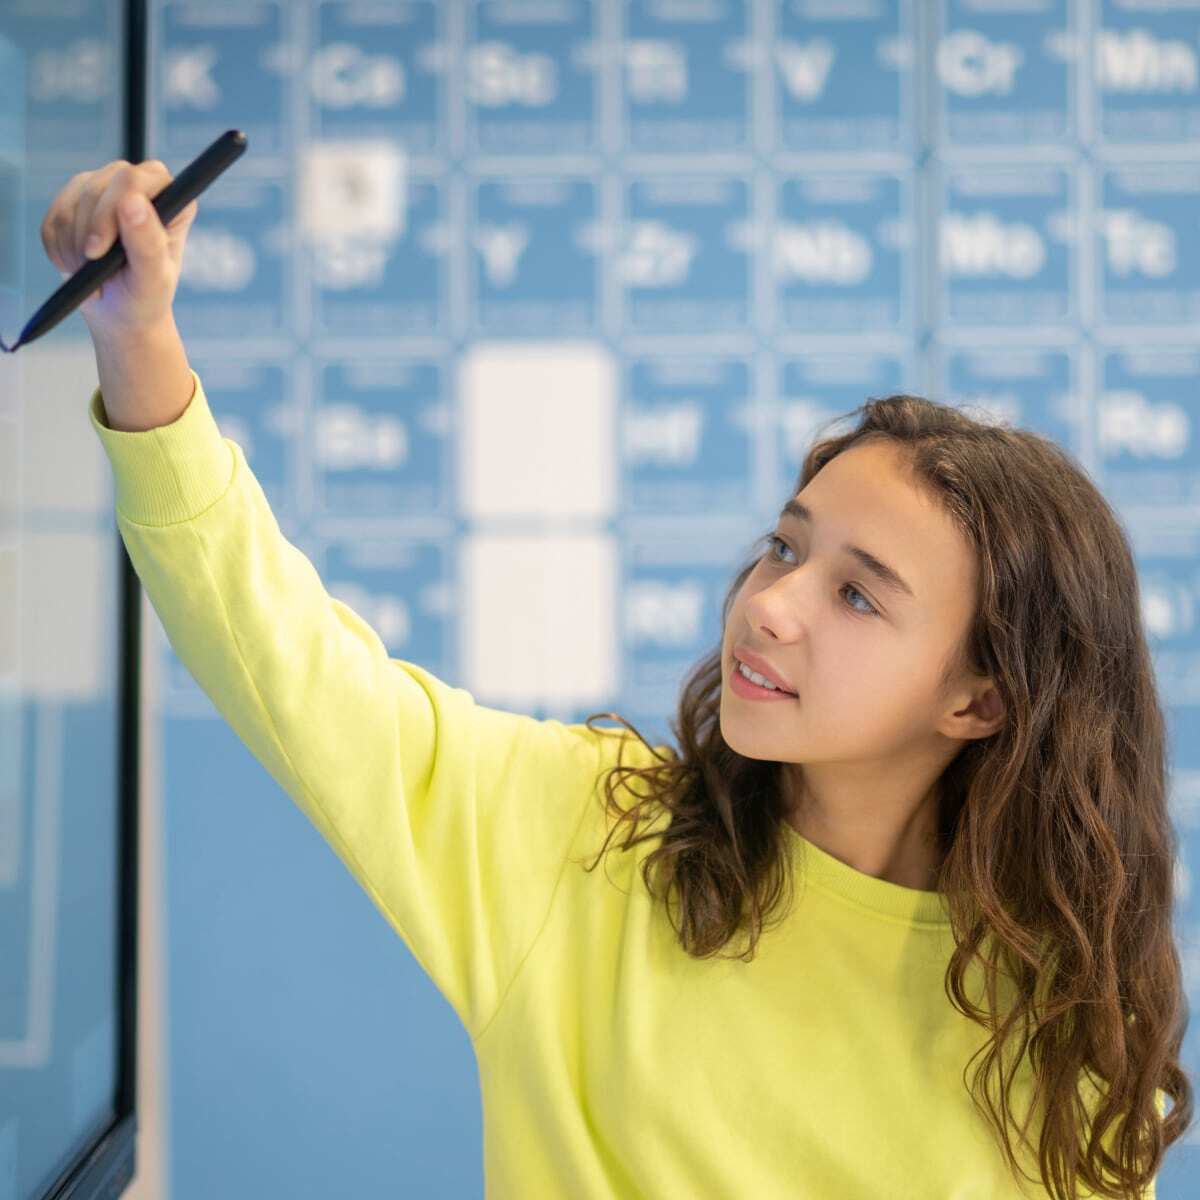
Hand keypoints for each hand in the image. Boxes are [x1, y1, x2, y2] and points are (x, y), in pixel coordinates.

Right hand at [39, 158, 198, 341]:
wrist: (120, 310)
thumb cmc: (145, 295)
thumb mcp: (152, 278)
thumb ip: (148, 242)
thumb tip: (133, 201)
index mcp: (171, 198)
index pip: (132, 180)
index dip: (109, 211)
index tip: (99, 250)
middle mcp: (138, 185)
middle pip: (97, 187)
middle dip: (88, 233)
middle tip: (93, 266)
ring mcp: (104, 187)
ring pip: (71, 203)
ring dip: (73, 246)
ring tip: (93, 274)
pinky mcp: (75, 200)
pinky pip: (54, 218)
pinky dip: (59, 248)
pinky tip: (78, 267)